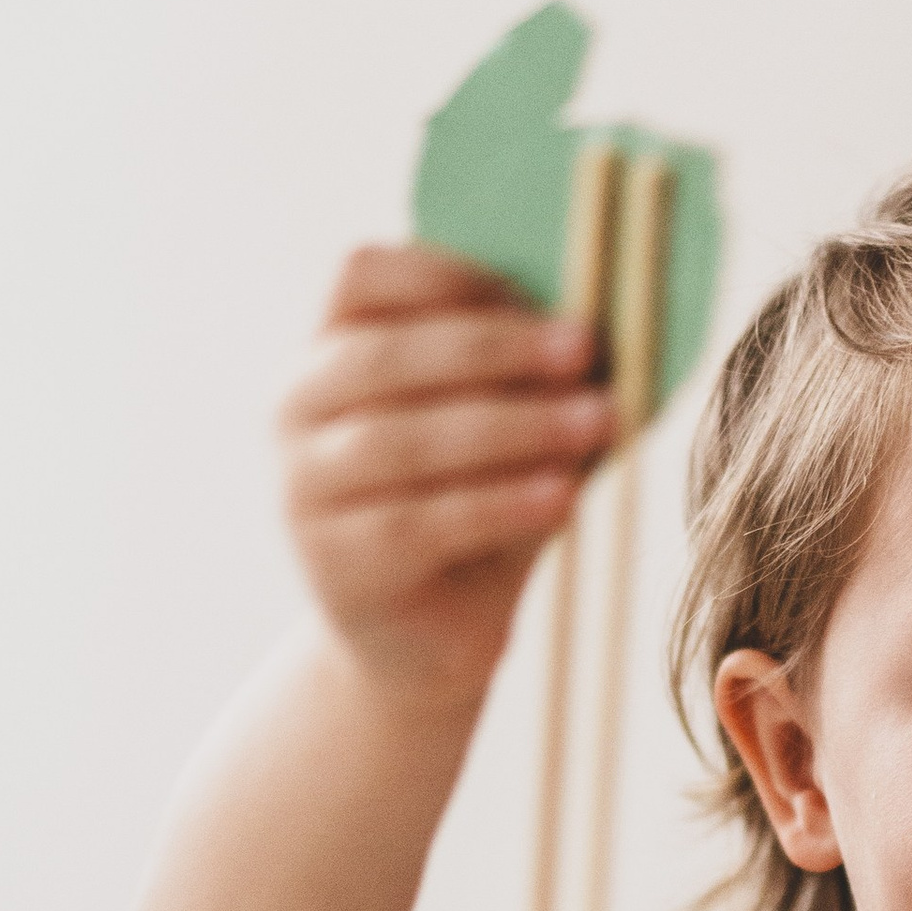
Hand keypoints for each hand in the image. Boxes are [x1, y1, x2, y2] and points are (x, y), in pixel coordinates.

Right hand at [280, 244, 615, 702]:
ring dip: (513, 425)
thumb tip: (613, 319)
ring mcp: (305, 490)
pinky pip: (420, 522)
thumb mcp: (501, 430)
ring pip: (403, 440)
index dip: (442, 272)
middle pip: (385, 356)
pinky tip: (562, 498)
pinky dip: (500, 503)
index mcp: (331, 352)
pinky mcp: (336, 564)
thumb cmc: (473, 510)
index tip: (532, 288)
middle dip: (494, 348)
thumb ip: (529, 373)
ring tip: (596, 422)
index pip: (361, 279)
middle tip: (584, 349)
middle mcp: (298, 411)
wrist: (425, 638)